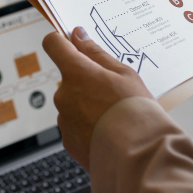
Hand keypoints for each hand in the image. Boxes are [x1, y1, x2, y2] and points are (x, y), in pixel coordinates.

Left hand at [43, 27, 153, 170]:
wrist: (139, 156)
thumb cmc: (135, 111)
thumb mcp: (124, 74)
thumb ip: (96, 53)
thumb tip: (78, 36)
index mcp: (76, 73)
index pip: (53, 44)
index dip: (62, 41)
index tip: (72, 43)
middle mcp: (63, 95)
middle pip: (68, 79)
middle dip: (85, 82)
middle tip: (112, 92)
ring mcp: (64, 119)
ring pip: (72, 104)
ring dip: (87, 106)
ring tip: (113, 117)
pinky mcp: (68, 141)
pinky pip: (74, 126)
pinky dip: (87, 127)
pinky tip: (108, 132)